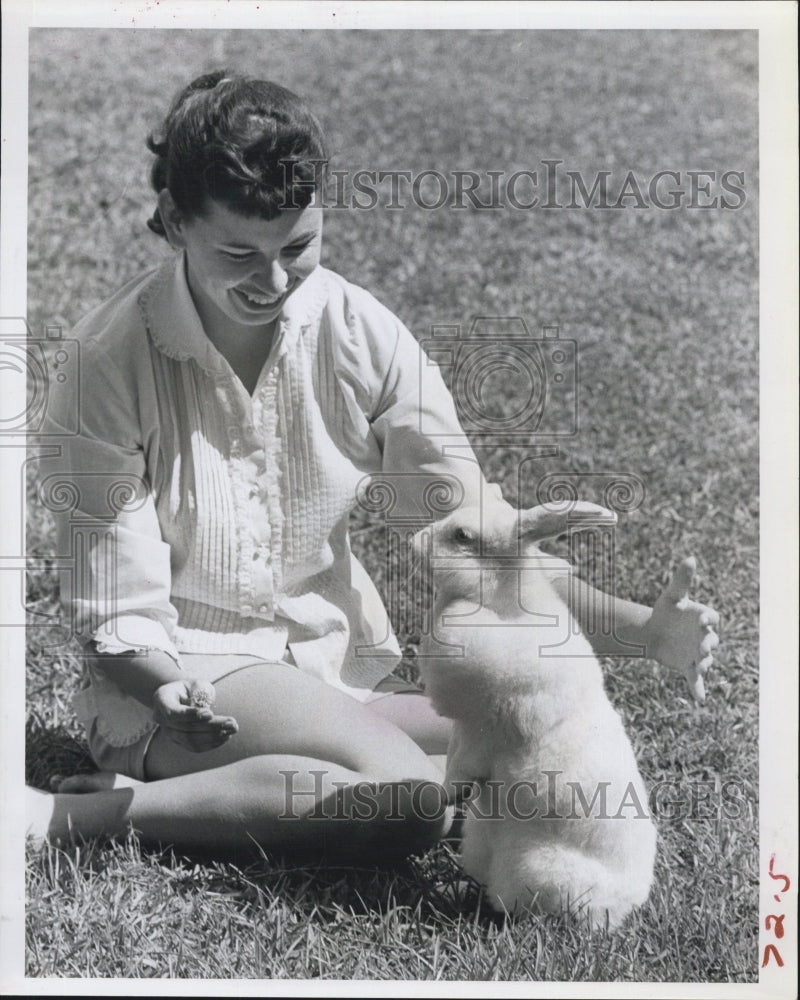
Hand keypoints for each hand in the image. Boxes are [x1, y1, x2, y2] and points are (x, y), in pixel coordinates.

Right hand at [152, 678, 238, 751]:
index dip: (190, 715)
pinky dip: (210, 743)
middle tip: (232, 722)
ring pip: (189, 740)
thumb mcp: (197, 683)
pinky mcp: (178, 741)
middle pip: (185, 727)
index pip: (172, 712)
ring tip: (232, 729)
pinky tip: (226, 736)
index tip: (210, 712)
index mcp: (162, 699)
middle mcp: (161, 718)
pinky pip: (193, 747)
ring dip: (213, 736)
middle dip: (210, 726)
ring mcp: (168, 731)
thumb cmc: (192, 688)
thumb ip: (200, 693)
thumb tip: (205, 710)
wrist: (184, 697)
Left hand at [640, 557, 719, 700]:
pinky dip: (698, 688)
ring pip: (706, 660)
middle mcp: (705, 636)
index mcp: (704, 618)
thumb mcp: (672, 595)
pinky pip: (695, 678)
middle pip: (712, 641)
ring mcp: (698, 653)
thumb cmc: (665, 611)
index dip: (709, 620)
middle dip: (708, 643)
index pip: (712, 619)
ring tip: (700, 664)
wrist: (652, 631)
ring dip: (704, 663)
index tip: (702, 619)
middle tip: (702, 646)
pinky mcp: (689, 666)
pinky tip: (700, 697)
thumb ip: (682, 579)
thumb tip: (691, 558)